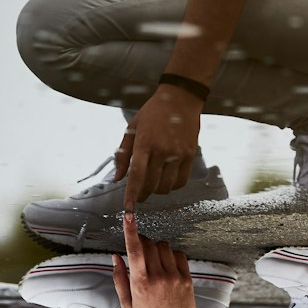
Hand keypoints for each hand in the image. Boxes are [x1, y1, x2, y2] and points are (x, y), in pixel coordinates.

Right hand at [112, 212, 198, 307]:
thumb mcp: (127, 305)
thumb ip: (119, 278)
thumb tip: (116, 257)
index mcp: (140, 284)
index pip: (134, 249)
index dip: (130, 230)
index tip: (129, 215)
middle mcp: (158, 277)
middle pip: (149, 244)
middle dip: (142, 242)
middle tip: (139, 250)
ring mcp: (174, 277)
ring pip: (164, 246)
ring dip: (156, 248)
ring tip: (154, 261)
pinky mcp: (187, 279)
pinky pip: (178, 254)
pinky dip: (171, 254)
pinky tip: (167, 265)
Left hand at [114, 87, 202, 209]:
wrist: (181, 98)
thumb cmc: (153, 112)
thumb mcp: (132, 128)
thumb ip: (123, 154)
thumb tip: (118, 178)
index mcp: (145, 143)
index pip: (137, 175)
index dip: (131, 195)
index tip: (127, 209)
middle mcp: (162, 150)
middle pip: (151, 184)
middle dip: (142, 195)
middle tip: (138, 194)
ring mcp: (178, 154)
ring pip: (166, 186)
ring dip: (157, 190)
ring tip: (153, 182)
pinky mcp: (190, 155)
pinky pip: (181, 181)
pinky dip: (172, 186)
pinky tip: (166, 178)